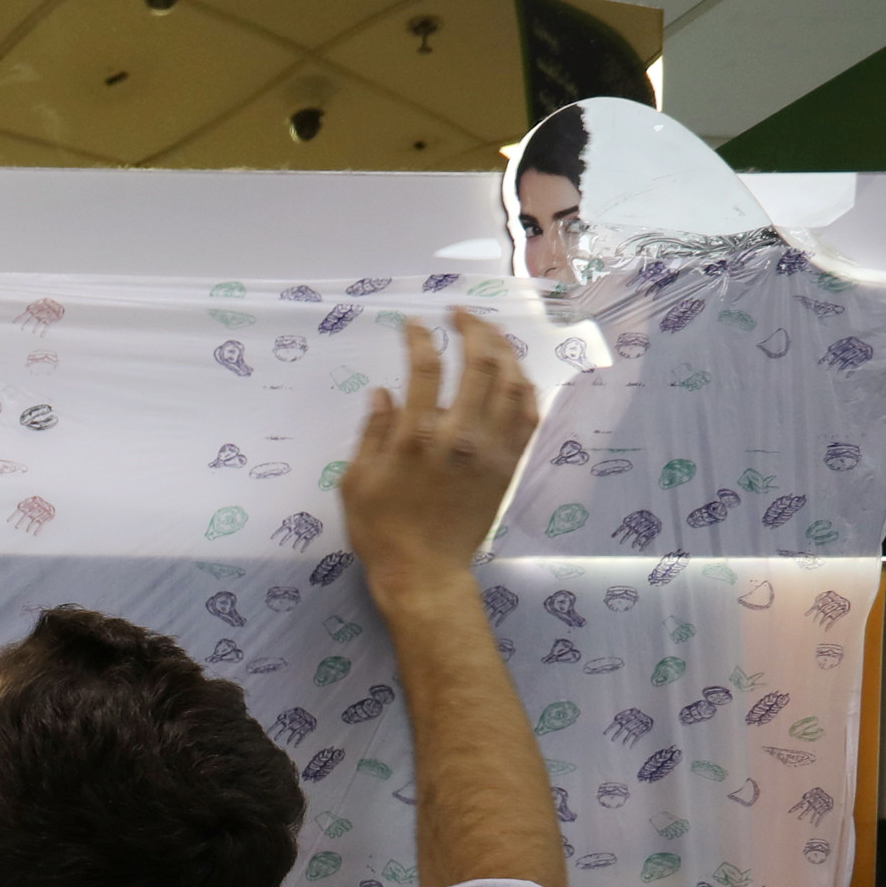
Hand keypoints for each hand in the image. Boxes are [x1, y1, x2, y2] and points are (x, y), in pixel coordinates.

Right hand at [338, 307, 539, 600]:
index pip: (426, 367)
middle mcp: (462, 435)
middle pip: (481, 362)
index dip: (420, 337)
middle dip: (472, 327)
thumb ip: (372, 432)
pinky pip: (528, 411)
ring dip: (502, 348)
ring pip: (512, 380)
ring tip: (488, 335)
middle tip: (459, 314)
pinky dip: (523, 384)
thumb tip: (384, 394)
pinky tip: (512, 372)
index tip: (413, 324)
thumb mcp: (357, 481)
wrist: (425, 573)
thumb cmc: (381, 530)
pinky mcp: (511, 462)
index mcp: (417, 438)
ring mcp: (494, 448)